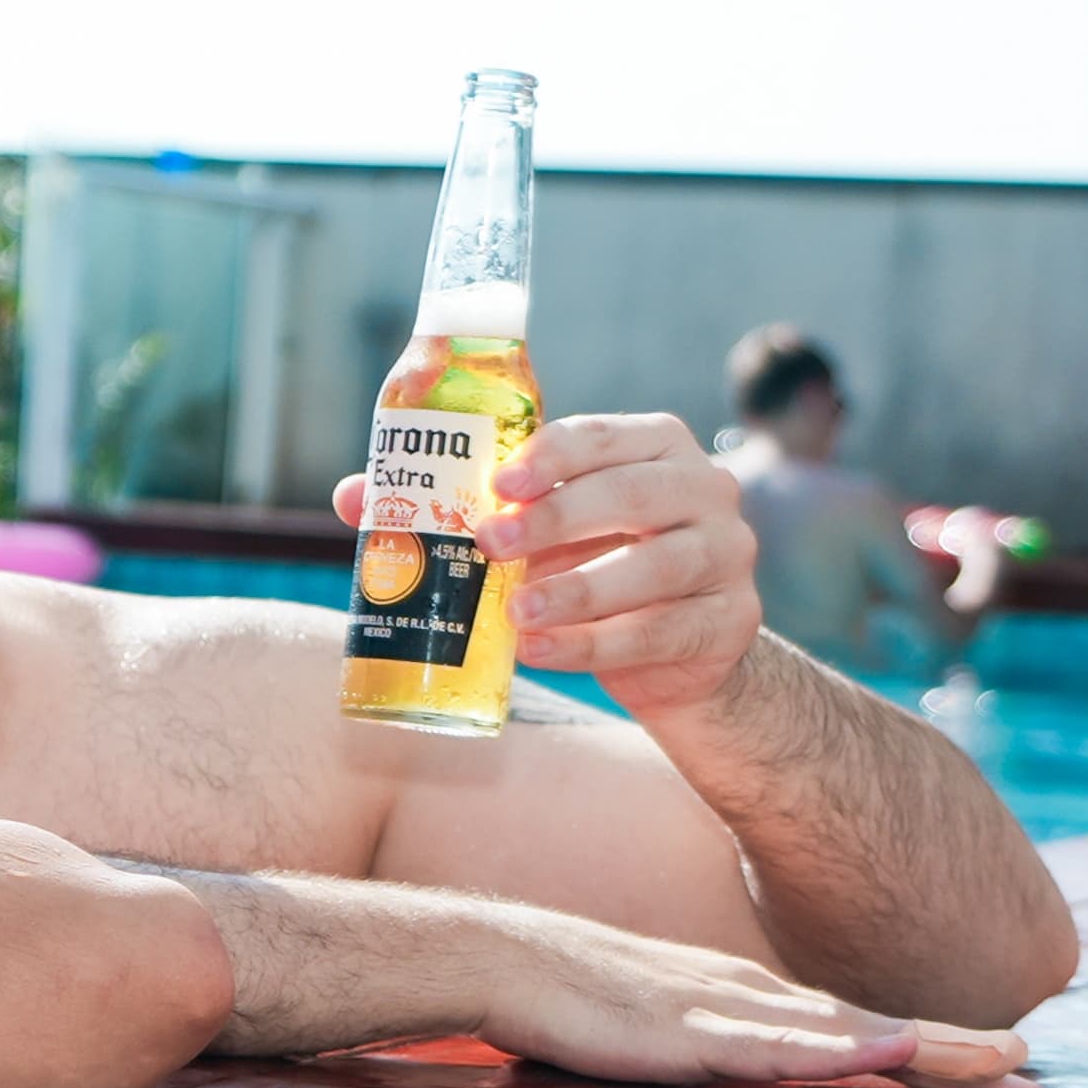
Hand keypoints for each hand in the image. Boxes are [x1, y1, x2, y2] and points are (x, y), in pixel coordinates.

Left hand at [341, 414, 758, 711]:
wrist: (678, 647)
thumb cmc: (590, 562)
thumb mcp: (537, 529)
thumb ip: (461, 505)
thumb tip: (355, 496)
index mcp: (654, 447)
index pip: (604, 435)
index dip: (551, 455)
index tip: (499, 481)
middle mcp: (703, 490)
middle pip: (631, 496)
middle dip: (555, 519)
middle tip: (490, 543)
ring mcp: (727, 554)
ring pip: (655, 568)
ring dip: (578, 591)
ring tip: (515, 613)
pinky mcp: (731, 621)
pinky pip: (660, 631)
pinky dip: (595, 646)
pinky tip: (542, 652)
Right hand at [478, 907, 1040, 1087]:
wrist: (496, 957)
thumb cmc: (562, 995)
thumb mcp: (652, 1021)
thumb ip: (705, 1040)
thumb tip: (745, 1068)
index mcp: (745, 998)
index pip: (854, 1025)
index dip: (928, 1048)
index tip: (996, 1070)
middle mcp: (752, 996)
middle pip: (872, 1026)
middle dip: (956, 1052)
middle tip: (1031, 1077)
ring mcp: (725, 1008)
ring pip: (848, 1032)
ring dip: (927, 1047)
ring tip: (999, 1061)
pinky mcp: (690, 1028)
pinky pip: (780, 1044)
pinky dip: (842, 1046)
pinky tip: (890, 1049)